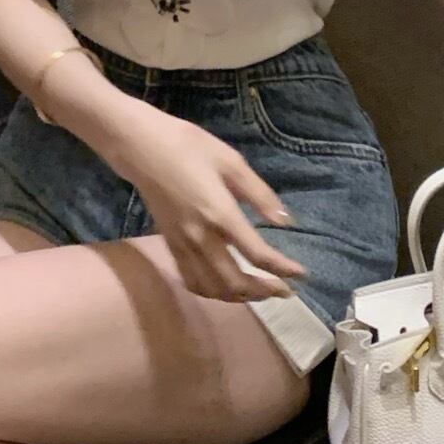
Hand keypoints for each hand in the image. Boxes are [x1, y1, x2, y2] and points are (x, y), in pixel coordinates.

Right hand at [109, 101, 308, 302]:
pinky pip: (191, 280)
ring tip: (260, 292)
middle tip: (285, 290)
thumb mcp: (231, 161)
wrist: (142, 148)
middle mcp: (201, 238)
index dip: (282, 269)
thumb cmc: (189, 146)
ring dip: (239, 296)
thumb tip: (285, 220)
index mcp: (220, 214)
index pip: (257, 255)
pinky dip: (211, 291)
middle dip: (264, 291)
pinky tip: (224, 287)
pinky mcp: (170, 244)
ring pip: (212, 288)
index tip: (301, 274)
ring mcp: (182, 244)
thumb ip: (259, 194)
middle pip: (235, 282)